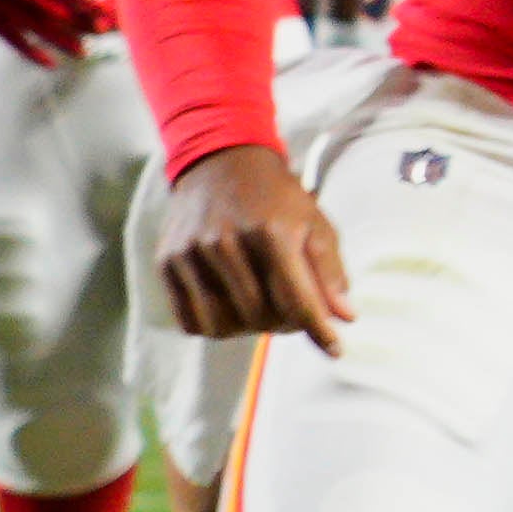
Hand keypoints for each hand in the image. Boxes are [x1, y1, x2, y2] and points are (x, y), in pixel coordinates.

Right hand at [144, 142, 352, 349]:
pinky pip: (190, 320)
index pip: (297, 300)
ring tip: (263, 308)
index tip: (335, 350)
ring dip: (249, 328)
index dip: (319, 331)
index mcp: (271, 232)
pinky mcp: (167, 261)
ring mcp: (191, 252)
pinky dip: (215, 325)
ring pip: (223, 325)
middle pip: (260, 317)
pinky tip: (231, 307)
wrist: (221, 162)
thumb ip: (330, 271)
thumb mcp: (315, 223)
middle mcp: (226, 242)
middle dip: (285, 324)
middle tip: (294, 312)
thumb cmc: (277, 198)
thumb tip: (345, 318)